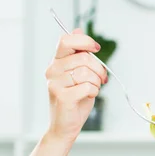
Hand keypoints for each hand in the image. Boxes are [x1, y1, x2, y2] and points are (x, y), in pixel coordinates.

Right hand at [44, 29, 107, 143]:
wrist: (65, 126)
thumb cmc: (75, 100)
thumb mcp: (79, 74)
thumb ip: (79, 54)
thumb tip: (78, 29)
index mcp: (56, 62)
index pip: (66, 40)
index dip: (84, 41)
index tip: (96, 49)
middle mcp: (52, 70)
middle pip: (83, 57)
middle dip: (98, 68)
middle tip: (102, 79)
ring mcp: (55, 83)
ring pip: (86, 72)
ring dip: (96, 82)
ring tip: (92, 89)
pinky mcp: (62, 96)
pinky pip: (87, 87)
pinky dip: (93, 92)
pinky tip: (88, 96)